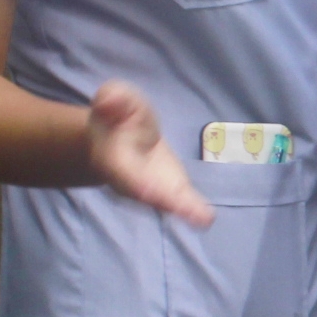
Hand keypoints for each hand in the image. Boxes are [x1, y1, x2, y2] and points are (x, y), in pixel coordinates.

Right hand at [83, 81, 213, 226]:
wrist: (117, 139)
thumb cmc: (117, 117)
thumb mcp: (115, 97)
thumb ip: (113, 97)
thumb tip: (109, 99)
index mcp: (111, 156)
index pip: (120, 169)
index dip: (132, 179)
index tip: (146, 190)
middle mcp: (128, 181)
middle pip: (143, 193)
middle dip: (161, 199)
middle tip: (182, 206)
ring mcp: (150, 189)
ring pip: (164, 202)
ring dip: (181, 209)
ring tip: (201, 218)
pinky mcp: (169, 190)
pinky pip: (180, 201)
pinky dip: (193, 211)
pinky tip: (207, 219)